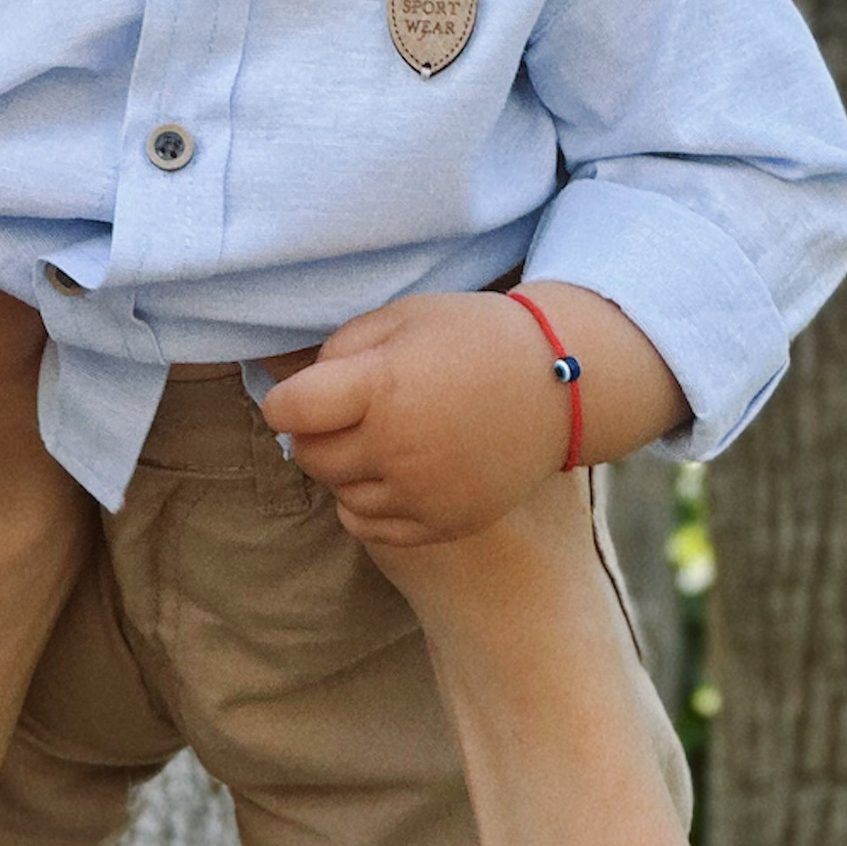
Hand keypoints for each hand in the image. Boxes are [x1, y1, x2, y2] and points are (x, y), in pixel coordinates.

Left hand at [264, 290, 576, 544]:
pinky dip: (365, 503)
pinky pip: (368, 527)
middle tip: (344, 414)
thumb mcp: (402, 318)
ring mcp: (422, 493)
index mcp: (382, 388)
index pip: (288, 411)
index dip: (286, 401)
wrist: (560, 384)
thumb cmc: (473, 339)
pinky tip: (389, 473)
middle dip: (315, 433)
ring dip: (344, 468)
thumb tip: (294, 391)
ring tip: (380, 438)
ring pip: (338, 493)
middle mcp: (398, 448)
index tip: (302, 396)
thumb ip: (338, 351)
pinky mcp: (442, 523)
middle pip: (310, 456)